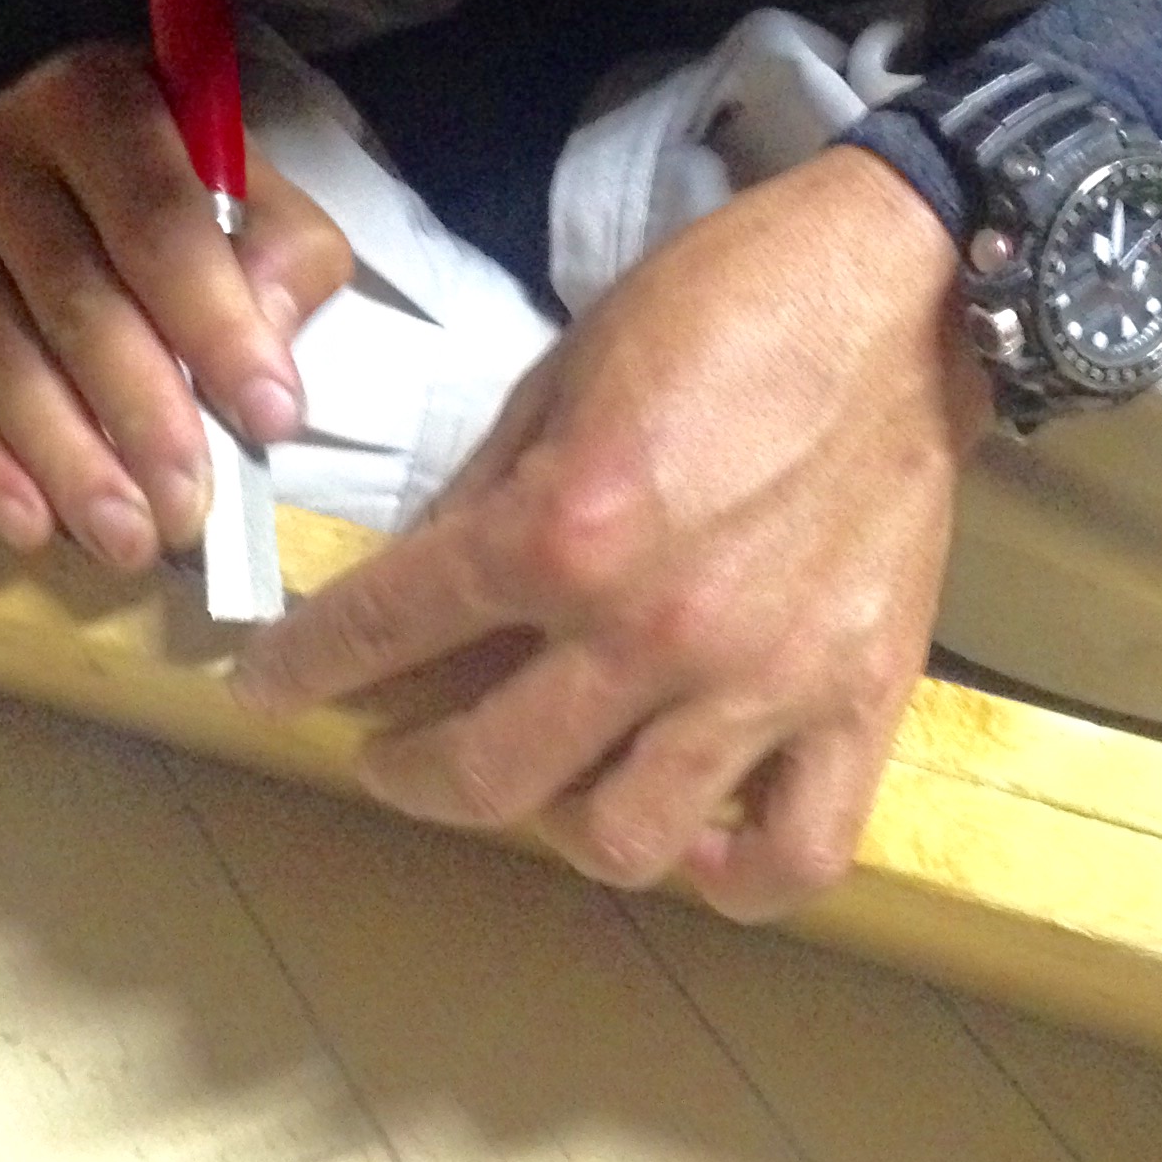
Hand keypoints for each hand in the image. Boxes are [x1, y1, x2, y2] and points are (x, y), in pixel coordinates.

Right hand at [0, 40, 352, 563]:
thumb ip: (281, 260)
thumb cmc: (177, 182)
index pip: (160, 221)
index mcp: (95, 99)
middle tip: (191, 510)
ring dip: (68, 461)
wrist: (62, 158)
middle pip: (75, 298)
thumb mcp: (255, 192)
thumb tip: (267, 364)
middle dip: (141, 415)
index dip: (217, 324)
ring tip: (128, 542)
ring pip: (2, 357)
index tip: (273, 417)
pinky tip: (34, 528)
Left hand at [235, 147, 990, 919]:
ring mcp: (760, 682)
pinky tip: (689, 832)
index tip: (263, 687)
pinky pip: (794, 854)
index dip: (301, 668)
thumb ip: (482, 498)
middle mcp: (650, 629)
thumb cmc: (722, 306)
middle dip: (403, 768)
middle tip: (387, 747)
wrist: (898, 290)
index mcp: (563, 529)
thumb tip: (412, 588)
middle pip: (485, 772)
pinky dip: (730, 870)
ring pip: (621, 840)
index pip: (385, 629)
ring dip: (555, 820)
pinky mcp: (859, 703)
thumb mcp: (561, 375)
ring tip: (543, 776)